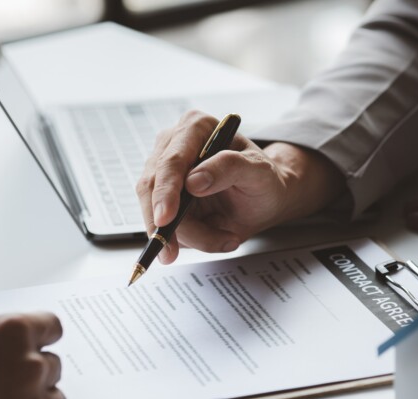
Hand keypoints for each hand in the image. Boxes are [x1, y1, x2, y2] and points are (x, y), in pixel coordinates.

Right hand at [136, 111, 343, 263]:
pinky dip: (190, 240)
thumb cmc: (264, 179)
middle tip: (172, 251)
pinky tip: (218, 238)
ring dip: (189, 236)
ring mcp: (165, 175)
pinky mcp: (165, 200)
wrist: (265, 199)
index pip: (172, 160)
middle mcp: (174, 146)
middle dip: (164, 225)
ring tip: (226, 238)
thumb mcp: (259, 171)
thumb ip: (229, 168)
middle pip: (152, 188)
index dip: (165, 191)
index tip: (166, 218)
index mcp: (196, 127)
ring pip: (156, 213)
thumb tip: (193, 181)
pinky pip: (165, 227)